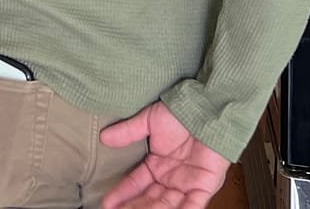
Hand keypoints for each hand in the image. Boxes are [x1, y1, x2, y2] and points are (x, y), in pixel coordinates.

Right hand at [101, 103, 229, 208]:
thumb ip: (127, 132)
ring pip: (167, 206)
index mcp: (158, 165)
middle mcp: (171, 179)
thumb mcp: (149, 122)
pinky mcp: (204, 187)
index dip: (122, 193)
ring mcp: (187, 184)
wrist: (205, 110)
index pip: (136, 184)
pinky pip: (193, 205)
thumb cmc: (181, 113)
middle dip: (134, 207)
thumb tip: (104, 137)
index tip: (108, 202)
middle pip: (150, 200)